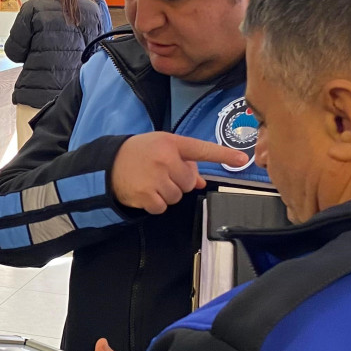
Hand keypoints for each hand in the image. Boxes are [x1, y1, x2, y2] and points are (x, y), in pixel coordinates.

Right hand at [112, 133, 247, 213]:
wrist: (108, 165)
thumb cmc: (139, 154)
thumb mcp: (161, 148)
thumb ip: (183, 162)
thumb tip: (201, 180)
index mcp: (172, 143)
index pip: (202, 149)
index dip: (223, 155)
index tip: (243, 160)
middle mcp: (165, 159)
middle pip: (190, 181)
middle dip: (179, 182)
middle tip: (162, 174)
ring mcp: (156, 177)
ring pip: (178, 196)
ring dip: (167, 194)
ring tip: (152, 182)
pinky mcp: (146, 195)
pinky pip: (163, 207)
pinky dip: (156, 204)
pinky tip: (146, 192)